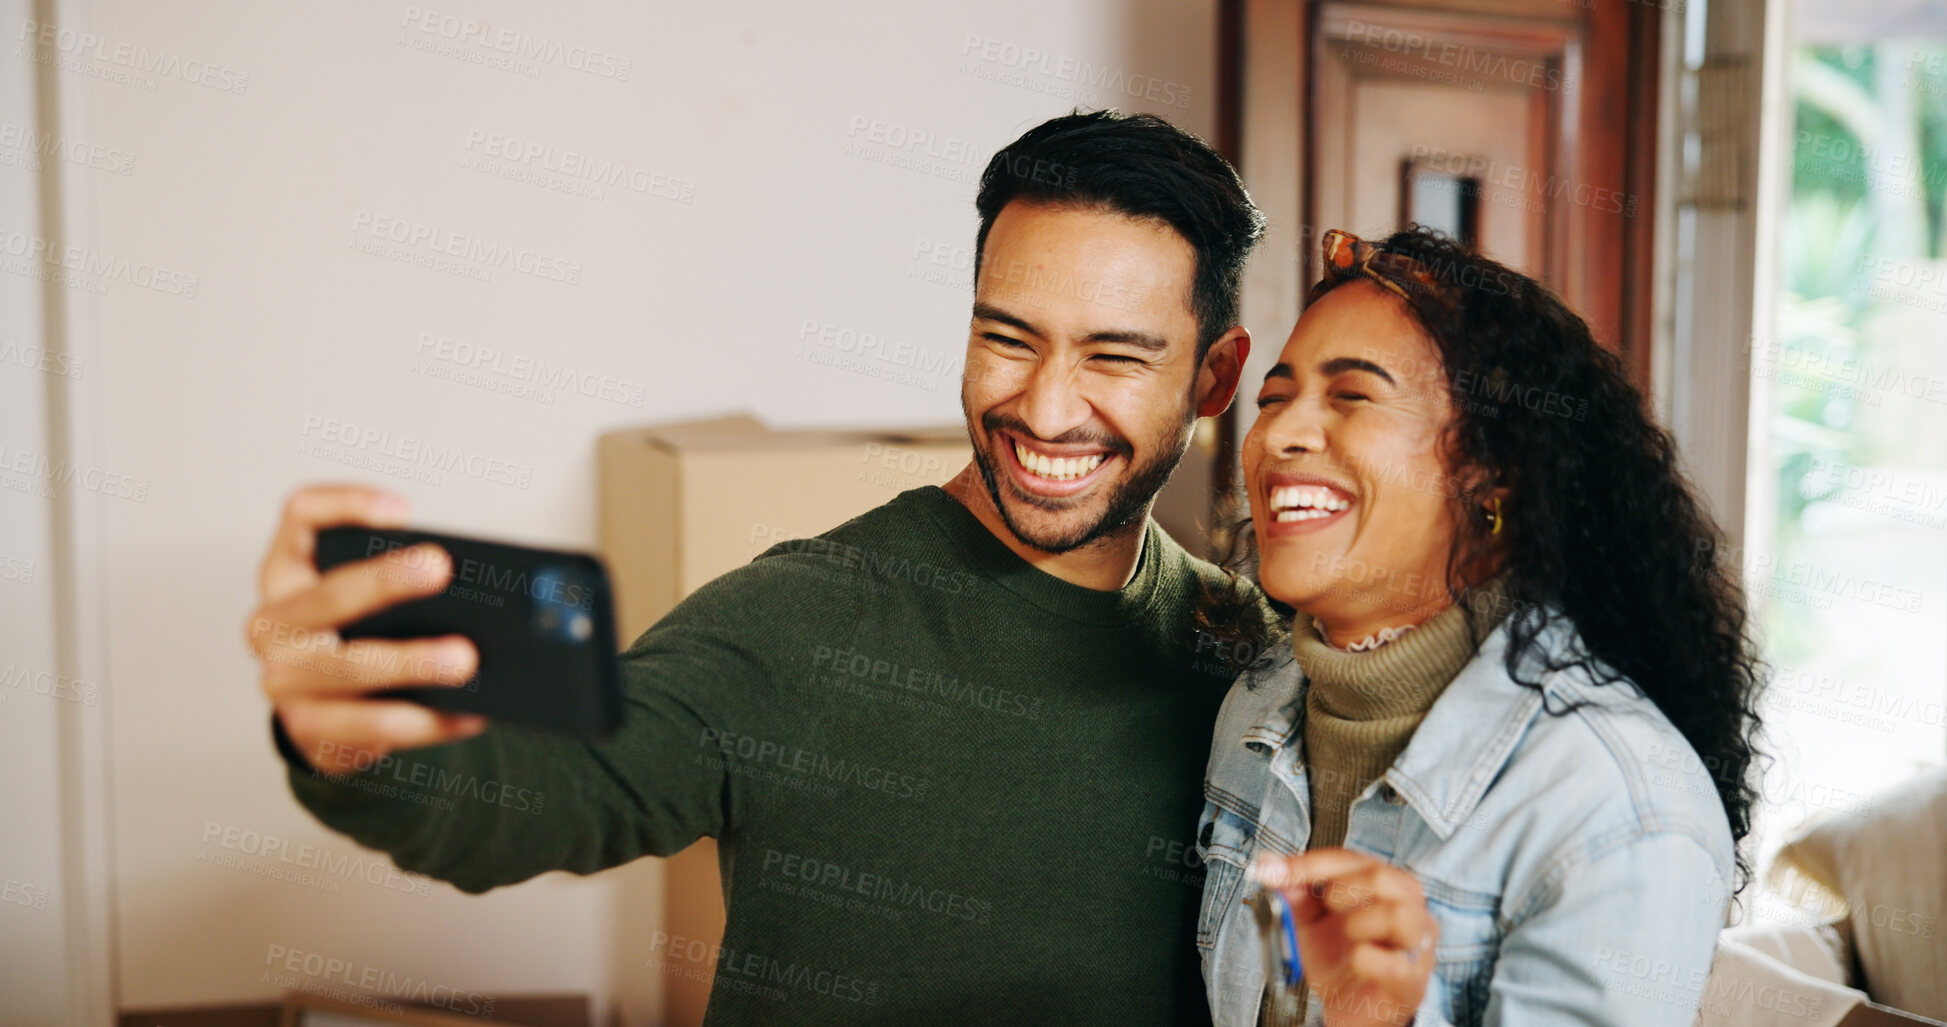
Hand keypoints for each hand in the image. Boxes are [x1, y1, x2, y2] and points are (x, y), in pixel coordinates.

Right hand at [245, 484, 487, 770]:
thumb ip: (404, 580)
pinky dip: (428, 721)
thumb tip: (476, 583)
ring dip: (411, 663)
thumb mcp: (368, 599)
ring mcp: (282, 681)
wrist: (326, 717)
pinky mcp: (308, 731)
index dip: (345, 505)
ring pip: (347, 669)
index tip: (402, 509)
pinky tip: (471, 713)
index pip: (301, 515)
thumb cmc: (359, 636)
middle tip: (441, 568)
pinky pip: (371, 727)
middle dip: (385, 582)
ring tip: (467, 659)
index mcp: (288, 571)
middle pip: (327, 596)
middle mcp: (272, 623)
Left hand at [1253, 848, 1436, 1026]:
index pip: (1349, 860)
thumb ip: (1295, 896)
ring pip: (1397, 914)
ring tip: (1347, 935)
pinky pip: (1396, 965)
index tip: (1272, 871)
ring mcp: (1415, 945)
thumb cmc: (1339, 960)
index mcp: (1382, 886)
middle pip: (1380, 876)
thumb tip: (1274, 868)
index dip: (1308, 864)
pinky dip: (1368, 960)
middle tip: (1326, 908)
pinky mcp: (1412, 983)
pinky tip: (1357, 961)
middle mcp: (1407, 908)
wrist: (1349, 1010)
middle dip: (1341, 889)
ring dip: (1359, 921)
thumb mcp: (1309, 923)